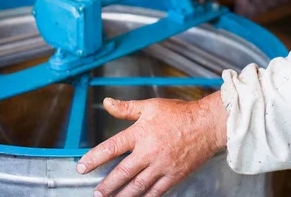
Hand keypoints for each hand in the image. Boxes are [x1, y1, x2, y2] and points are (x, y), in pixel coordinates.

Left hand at [76, 92, 227, 196]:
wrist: (207, 125)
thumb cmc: (180, 113)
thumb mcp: (151, 105)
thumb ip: (127, 108)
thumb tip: (107, 103)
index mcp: (141, 133)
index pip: (112, 148)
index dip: (94, 158)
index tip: (83, 166)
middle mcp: (150, 151)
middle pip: (122, 172)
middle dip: (106, 185)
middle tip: (97, 193)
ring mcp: (162, 166)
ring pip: (137, 185)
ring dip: (122, 195)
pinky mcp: (174, 175)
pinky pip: (156, 191)